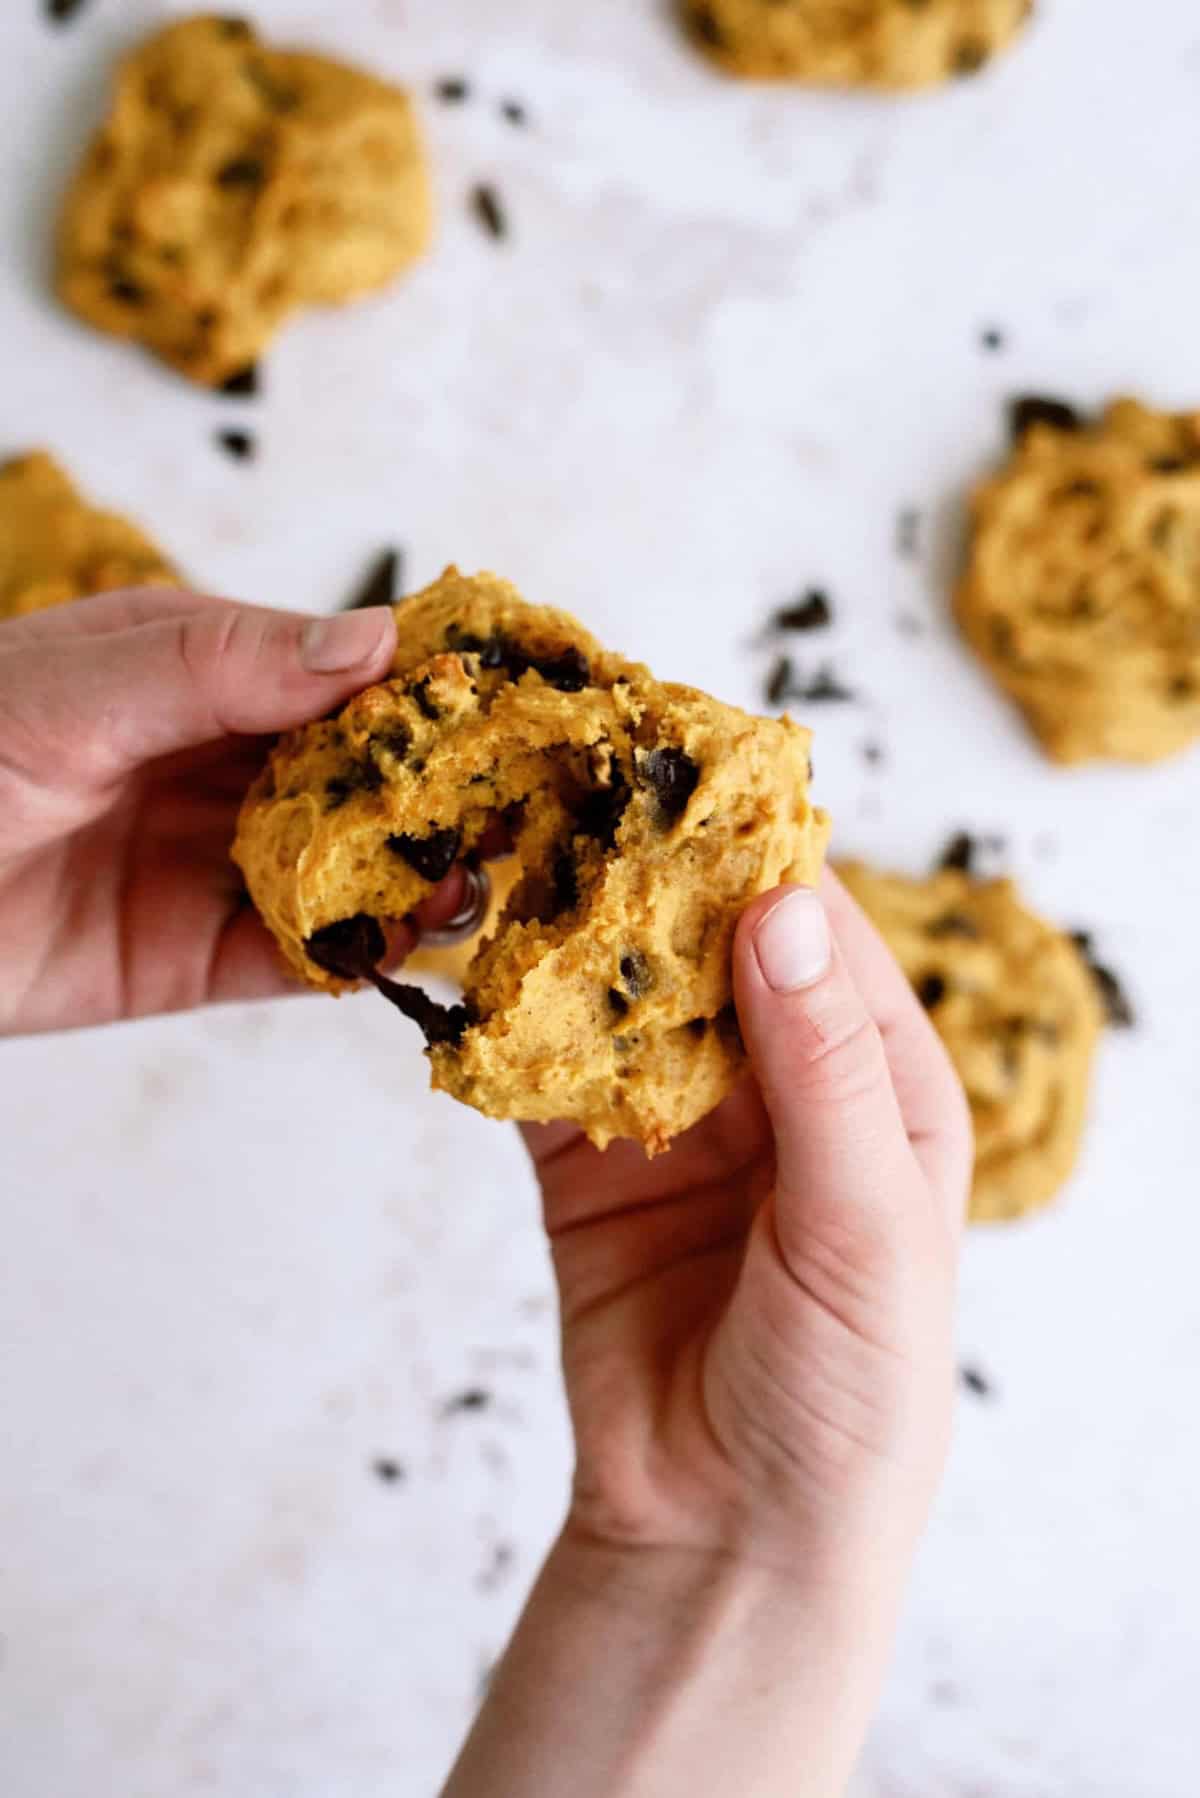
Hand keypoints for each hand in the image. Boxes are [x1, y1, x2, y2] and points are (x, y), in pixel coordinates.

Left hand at [0, 589, 466, 1036]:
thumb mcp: (79, 689)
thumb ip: (223, 665)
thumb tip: (376, 637)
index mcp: (199, 672)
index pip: (336, 674)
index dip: (420, 692)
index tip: (501, 709)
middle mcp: (217, 764)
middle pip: (355, 778)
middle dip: (433, 795)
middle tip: (508, 809)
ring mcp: (211, 862)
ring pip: (340, 871)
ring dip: (408, 881)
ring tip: (463, 888)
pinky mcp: (192, 957)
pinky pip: (294, 960)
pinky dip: (351, 957)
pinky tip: (395, 948)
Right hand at [446, 873, 970, 1797]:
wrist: (729, 1540)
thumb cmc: (849, 1399)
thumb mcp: (867, 1228)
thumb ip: (824, 1071)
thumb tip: (780, 912)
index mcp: (884, 1090)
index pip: (821, 941)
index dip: (758, 859)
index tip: (686, 777)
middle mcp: (785, 1092)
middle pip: (709, 956)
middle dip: (645, 886)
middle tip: (570, 798)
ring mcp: (683, 1130)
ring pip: (623, 1006)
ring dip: (570, 945)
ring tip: (505, 860)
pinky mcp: (593, 1175)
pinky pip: (549, 1083)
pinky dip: (510, 1034)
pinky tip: (469, 977)